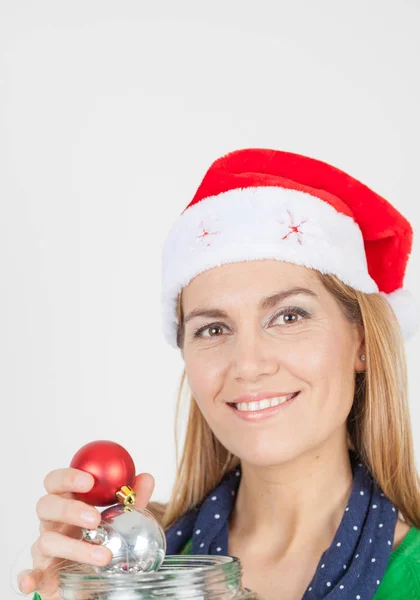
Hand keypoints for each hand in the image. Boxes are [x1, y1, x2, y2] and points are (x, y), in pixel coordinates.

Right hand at [17, 468, 154, 599]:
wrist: (94, 577)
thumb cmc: (101, 539)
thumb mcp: (120, 519)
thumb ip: (133, 499)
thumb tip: (146, 477)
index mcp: (66, 502)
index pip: (56, 482)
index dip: (68, 478)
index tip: (89, 481)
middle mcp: (51, 522)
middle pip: (46, 506)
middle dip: (69, 509)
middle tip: (95, 518)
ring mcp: (44, 548)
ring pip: (46, 541)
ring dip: (74, 547)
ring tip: (104, 555)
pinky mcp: (42, 574)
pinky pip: (31, 574)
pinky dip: (28, 576)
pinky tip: (32, 581)